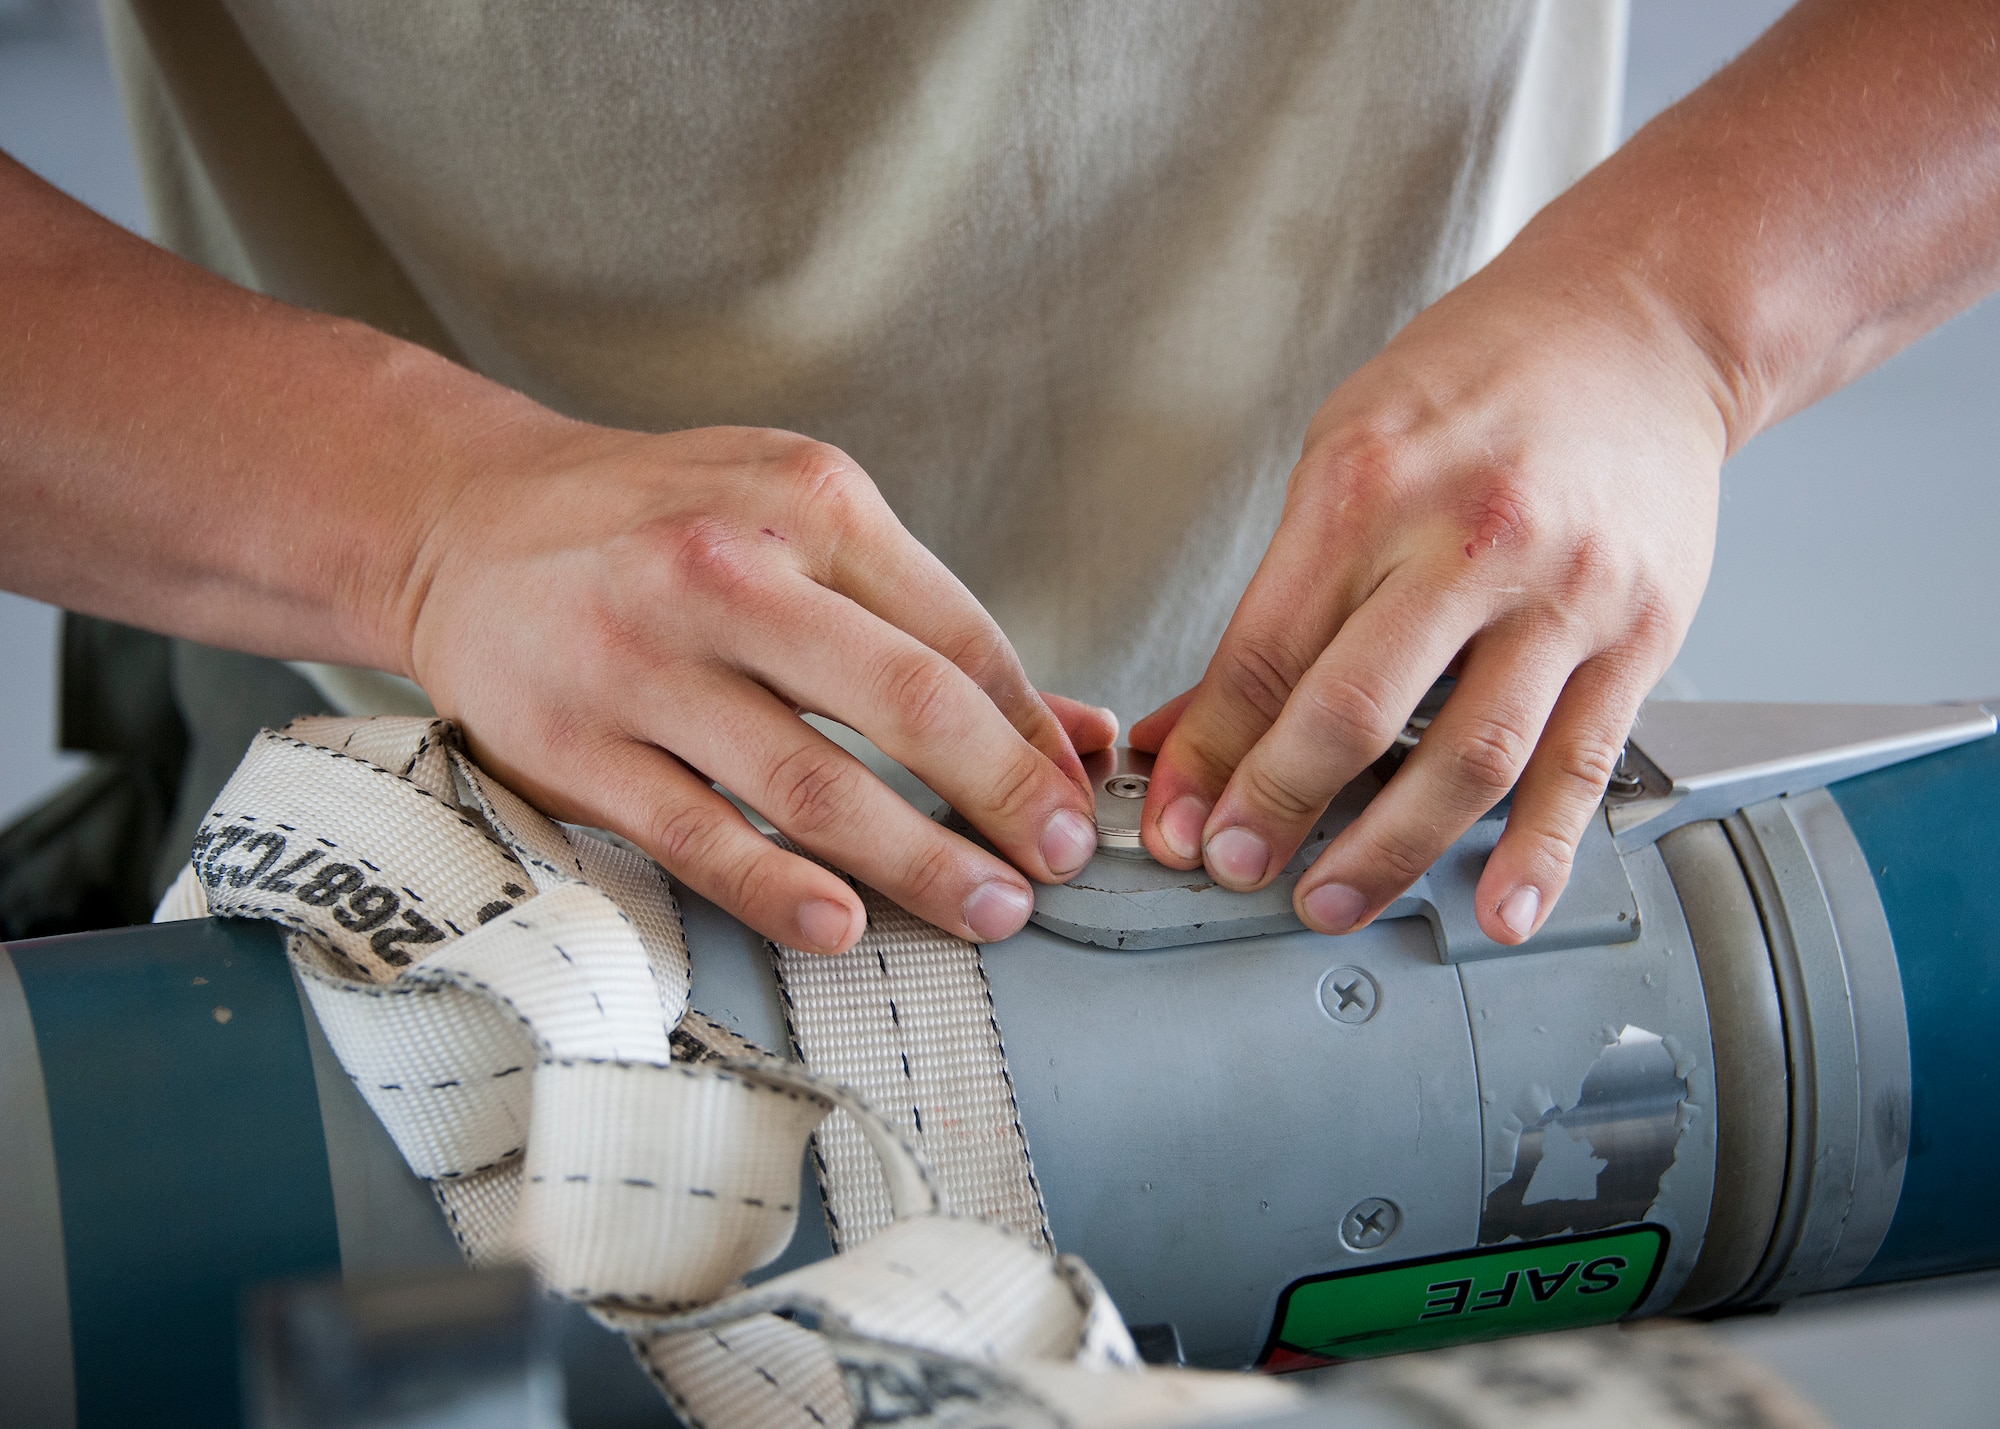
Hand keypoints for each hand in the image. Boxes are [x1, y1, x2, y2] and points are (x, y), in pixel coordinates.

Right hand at [408, 423, 1112, 953]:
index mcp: (807, 499)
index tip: (1077, 802)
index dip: (1034, 733)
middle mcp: (727, 568)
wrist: (464, 520)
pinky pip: (700, 837)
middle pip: (908, 703)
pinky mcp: (575, 745)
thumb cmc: (660, 523)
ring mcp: (643, 662)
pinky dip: (781, 890)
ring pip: (812, 785)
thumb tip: (1081, 734)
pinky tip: (847, 925)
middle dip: (1006, 799)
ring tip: (991, 910)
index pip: (957, 635)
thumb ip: (930, 620)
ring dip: (920, 861)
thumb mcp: (799, 516)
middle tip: (1062, 867)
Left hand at [1133, 241, 1725, 943]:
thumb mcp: (1344, 451)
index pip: (1267, 651)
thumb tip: (1192, 722)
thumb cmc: (1481, 381)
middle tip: (1232, 869)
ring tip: (1331, 899)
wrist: (1641, 324)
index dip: (1210, 753)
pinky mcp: (1640, 634)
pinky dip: (1537, 851)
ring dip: (1390, 850)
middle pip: (1356, 711)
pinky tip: (1499, 907)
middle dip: (1279, 808)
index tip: (1175, 818)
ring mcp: (1566, 592)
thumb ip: (1276, 598)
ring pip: (1470, 757)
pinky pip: (1582, 764)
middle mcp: (1471, 539)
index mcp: (1371, 488)